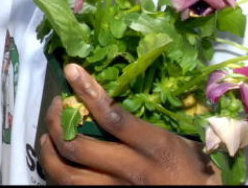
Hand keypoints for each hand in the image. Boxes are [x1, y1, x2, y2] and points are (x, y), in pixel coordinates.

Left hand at [38, 63, 218, 184]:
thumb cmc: (198, 173)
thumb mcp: (183, 143)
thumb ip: (152, 123)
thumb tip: (119, 92)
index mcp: (155, 148)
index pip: (113, 116)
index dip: (88, 92)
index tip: (72, 71)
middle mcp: (132, 171)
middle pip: (78, 147)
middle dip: (57, 122)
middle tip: (57, 107)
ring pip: (67, 175)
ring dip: (50, 152)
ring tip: (49, 136)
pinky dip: (58, 174)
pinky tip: (57, 162)